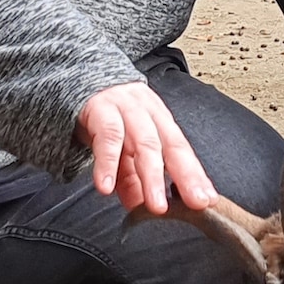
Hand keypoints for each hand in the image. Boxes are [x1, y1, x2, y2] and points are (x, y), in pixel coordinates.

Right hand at [76, 81, 218, 214]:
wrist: (76, 76)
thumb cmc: (107, 114)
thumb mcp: (122, 148)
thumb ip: (131, 177)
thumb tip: (140, 207)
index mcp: (159, 121)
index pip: (182, 151)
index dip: (196, 176)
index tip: (208, 200)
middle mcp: (148, 113)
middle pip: (172, 145)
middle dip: (186, 176)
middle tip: (195, 204)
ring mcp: (126, 108)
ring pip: (145, 142)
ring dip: (152, 175)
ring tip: (155, 206)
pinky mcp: (99, 108)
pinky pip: (107, 137)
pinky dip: (108, 163)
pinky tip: (106, 187)